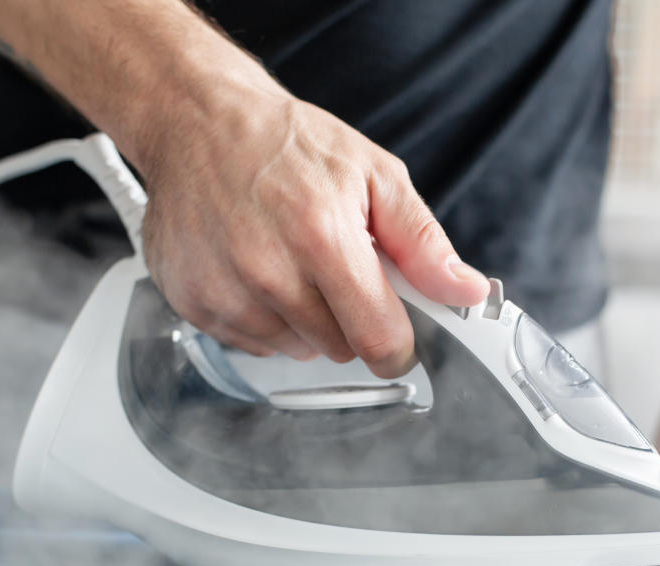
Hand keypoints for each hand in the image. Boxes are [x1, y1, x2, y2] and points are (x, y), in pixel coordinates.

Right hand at [137, 84, 490, 377]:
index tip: (401, 336)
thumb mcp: (374, 175)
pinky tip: (258, 272)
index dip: (399, 346)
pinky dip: (266, 318)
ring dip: (306, 321)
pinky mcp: (194, 304)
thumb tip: (464, 291)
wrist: (199, 122)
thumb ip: (423, 243)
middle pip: (340, 349)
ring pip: (298, 350)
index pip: (378, 338)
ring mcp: (225, 292)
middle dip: (351, 319)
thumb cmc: (286, 144)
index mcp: (321, 236)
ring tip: (293, 263)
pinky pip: (254, 344)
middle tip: (338, 269)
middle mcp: (268, 271)